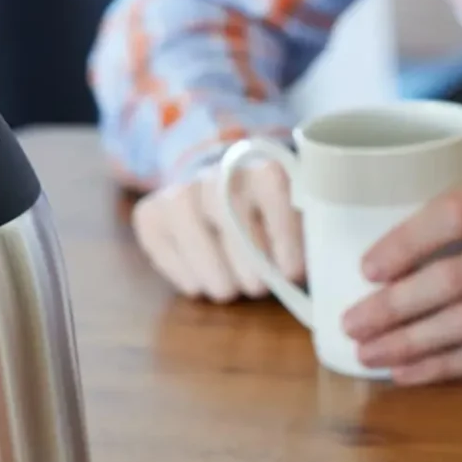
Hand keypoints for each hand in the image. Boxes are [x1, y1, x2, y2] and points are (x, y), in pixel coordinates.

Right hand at [132, 160, 303, 300]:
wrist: (218, 196)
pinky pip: (163, 247)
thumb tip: (311, 280)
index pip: (273, 190)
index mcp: (263, 170)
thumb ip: (308, 243)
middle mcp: (218, 174)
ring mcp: (180, 192)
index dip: (283, 235)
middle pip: (230, 217)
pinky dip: (184, 274)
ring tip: (228, 290)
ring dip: (213, 273)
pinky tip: (200, 283)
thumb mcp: (298, 227)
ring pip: (193, 232)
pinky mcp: (150, 214)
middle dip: (248, 264)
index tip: (291, 272)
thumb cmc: (269, 225)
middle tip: (257, 287)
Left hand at [341, 180, 461, 384]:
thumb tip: (389, 255)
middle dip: (392, 306)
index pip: (454, 215)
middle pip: (453, 279)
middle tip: (350, 321)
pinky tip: (405, 372)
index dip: (405, 242)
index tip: (366, 267)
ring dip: (408, 343)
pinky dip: (442, 366)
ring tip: (366, 352)